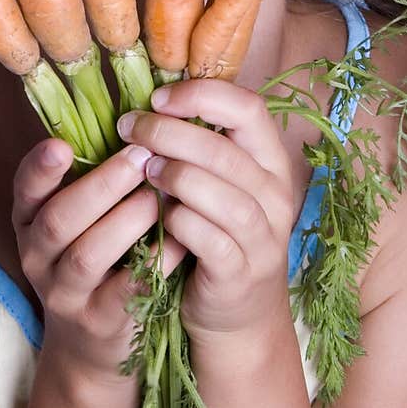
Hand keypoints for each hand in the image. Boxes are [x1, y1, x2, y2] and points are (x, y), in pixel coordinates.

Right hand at [10, 137, 187, 387]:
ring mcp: (64, 293)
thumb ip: (93, 174)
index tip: (60, 144)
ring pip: (86, 256)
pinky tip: (178, 242)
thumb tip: (138, 113)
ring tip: (157, 196)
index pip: (24, 190)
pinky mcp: (98, 322)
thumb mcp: (77, 217)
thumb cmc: (93, 257)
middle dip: (98, 187)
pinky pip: (124, 292)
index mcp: (30, 220)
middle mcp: (37, 256)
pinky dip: (151, 264)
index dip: (39, 168)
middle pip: (58, 220)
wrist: (89, 342)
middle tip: (140, 156)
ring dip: (124, 222)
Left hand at [116, 79, 296, 347]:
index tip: (158, 98)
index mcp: (270, 161)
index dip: (202, 95)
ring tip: (144, 169)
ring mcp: (262, 237)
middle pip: (227, 151)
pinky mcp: (240, 273)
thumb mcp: (219, 183)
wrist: (238, 312)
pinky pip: (211, 240)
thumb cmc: (218, 232)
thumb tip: (149, 102)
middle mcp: (275, 195)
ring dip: (178, 175)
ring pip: (225, 195)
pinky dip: (182, 222)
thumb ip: (199, 146)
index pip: (249, 109)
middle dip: (172, 133)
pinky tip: (160, 214)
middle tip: (132, 129)